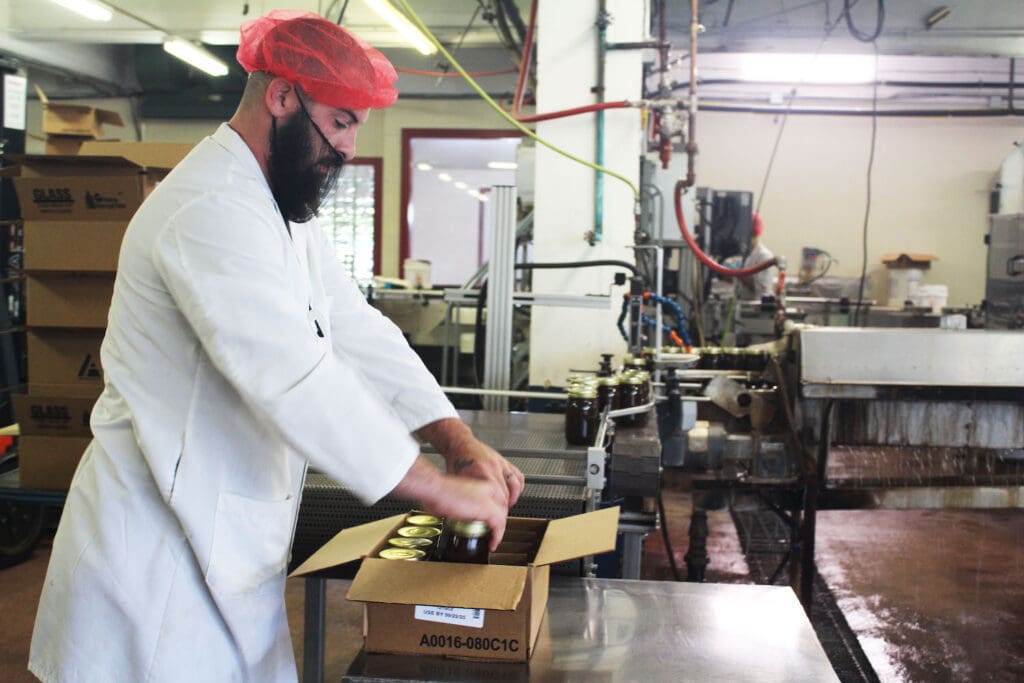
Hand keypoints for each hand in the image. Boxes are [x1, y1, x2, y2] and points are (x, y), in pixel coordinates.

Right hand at [391, 456, 507, 548]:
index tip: (492, 522)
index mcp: (483, 484)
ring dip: (499, 530)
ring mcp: (490, 499)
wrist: (436, 490)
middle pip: (503, 508)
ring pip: (503, 517)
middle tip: (492, 533)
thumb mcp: (457, 496)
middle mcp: (490, 489)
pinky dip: (497, 536)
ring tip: (493, 540)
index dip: (497, 512)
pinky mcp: (488, 509)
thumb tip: (459, 512)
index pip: (498, 499)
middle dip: (499, 522)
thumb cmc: (439, 492)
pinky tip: (493, 543)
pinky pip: (499, 526)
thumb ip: (463, 502)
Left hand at [416, 418, 524, 507]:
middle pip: (506, 495)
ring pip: (515, 487)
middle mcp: (493, 468)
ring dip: (513, 499)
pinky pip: (518, 476)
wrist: (460, 444)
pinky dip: (518, 488)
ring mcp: (500, 464)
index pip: (496, 500)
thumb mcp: (457, 482)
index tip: (496, 521)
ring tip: (507, 506)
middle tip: (500, 516)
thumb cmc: (456, 462)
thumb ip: (468, 497)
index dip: (498, 515)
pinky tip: (513, 494)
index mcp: (480, 474)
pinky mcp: (504, 461)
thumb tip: (470, 512)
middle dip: (504, 509)